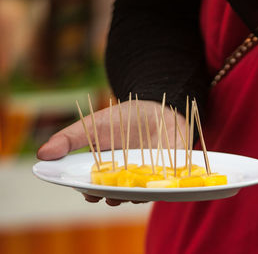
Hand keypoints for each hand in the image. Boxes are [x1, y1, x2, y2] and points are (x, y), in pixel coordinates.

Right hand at [37, 100, 185, 205]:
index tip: (89, 192)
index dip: (90, 193)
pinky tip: (155, 185)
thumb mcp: (95, 125)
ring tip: (131, 190)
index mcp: (105, 169)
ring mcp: (146, 177)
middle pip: (116, 196)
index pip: (94, 188)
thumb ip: (71, 139)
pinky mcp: (167, 175)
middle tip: (110, 193)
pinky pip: (162, 188)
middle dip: (112, 198)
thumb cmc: (125, 118)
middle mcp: (125, 177)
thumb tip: (41, 154)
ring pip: (138, 196)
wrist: (159, 107)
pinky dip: (158, 189)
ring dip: (134, 196)